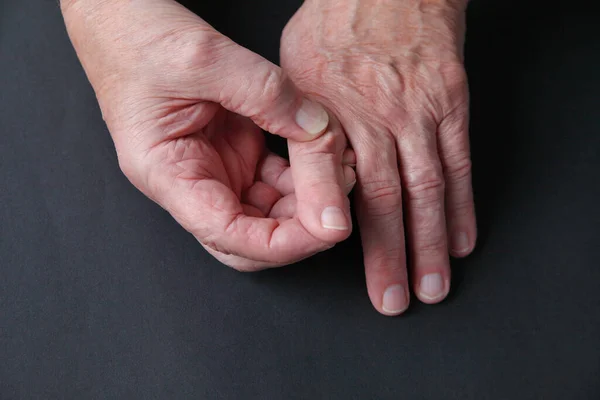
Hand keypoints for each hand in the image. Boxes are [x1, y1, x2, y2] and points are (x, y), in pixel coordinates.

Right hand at [61, 0, 355, 268]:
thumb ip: (265, 92)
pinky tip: (328, 157)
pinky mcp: (233, 152)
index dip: (281, 244)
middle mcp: (191, 183)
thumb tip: (318, 126)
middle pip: (250, 239)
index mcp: (167, 174)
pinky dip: (305, 176)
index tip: (326, 229)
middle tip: (340, 210)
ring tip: (341, 172)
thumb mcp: (205, 58)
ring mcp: (215, 170)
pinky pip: (276, 181)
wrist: (125, 22)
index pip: (226, 235)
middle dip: (299, 233)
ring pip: (268, 214)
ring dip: (307, 204)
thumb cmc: (140, 42)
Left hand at [282, 0, 475, 313]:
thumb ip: (295, 125)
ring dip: (429, 243)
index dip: (332, 223)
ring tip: (431, 284)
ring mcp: (416, 112)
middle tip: (392, 298)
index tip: (336, 260)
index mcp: (328, 110)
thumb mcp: (292, 69)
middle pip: (383, 199)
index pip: (329, 178)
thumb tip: (300, 170)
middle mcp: (374, 116)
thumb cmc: (336, 22)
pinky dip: (462, 206)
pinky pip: (459, 163)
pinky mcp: (449, 104)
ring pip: (426, 190)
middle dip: (389, 255)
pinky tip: (460, 239)